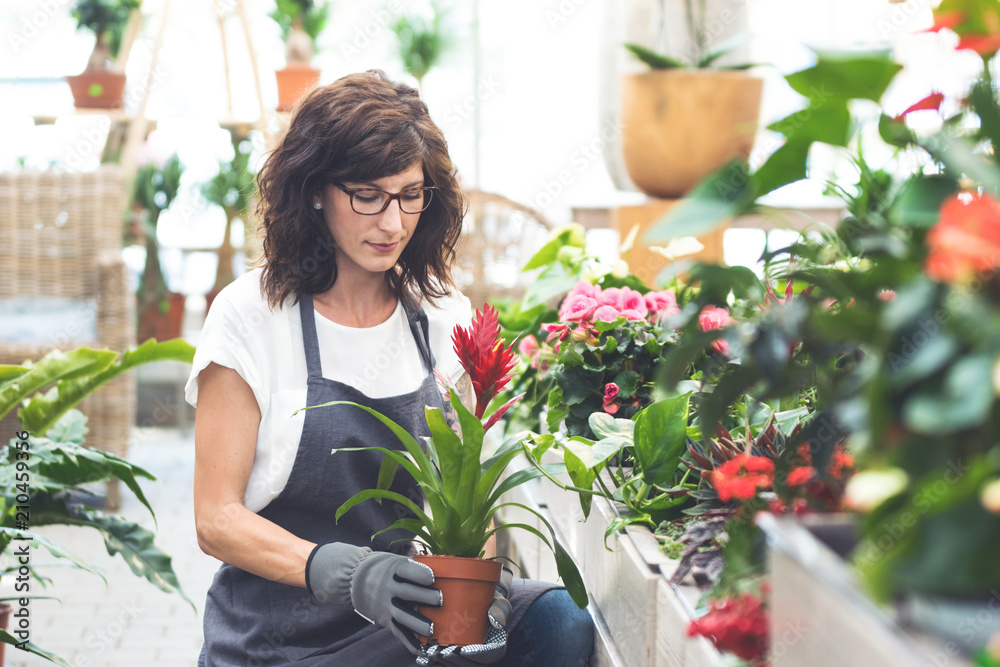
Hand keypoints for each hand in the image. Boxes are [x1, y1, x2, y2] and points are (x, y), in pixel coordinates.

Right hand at [306, 542, 441, 653]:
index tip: (432, 578)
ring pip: (403, 616)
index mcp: (393, 569)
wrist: (353, 578)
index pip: (407, 570)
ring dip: (418, 623)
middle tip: (440, 599)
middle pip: (408, 593)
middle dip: (425, 597)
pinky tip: (421, 649)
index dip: (419, 574)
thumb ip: (415, 568)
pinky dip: (409, 642)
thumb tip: (444, 573)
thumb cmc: (384, 569)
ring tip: (432, 629)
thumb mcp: (395, 562)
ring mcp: (385, 605)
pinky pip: (398, 631)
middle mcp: (388, 587)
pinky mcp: (385, 619)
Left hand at [417, 566, 512, 665]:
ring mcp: (466, 657)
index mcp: (495, 648)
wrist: (483, 602)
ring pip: (455, 665)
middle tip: (441, 651)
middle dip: (454, 660)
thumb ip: (500, 609)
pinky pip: (444, 662)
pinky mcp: (454, 653)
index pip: (487, 657)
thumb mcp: (500, 603)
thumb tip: (495, 621)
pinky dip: (432, 662)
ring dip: (442, 662)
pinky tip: (422, 658)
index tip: (462, 649)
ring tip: (430, 652)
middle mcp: (480, 656)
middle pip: (468, 664)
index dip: (474, 656)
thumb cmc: (492, 603)